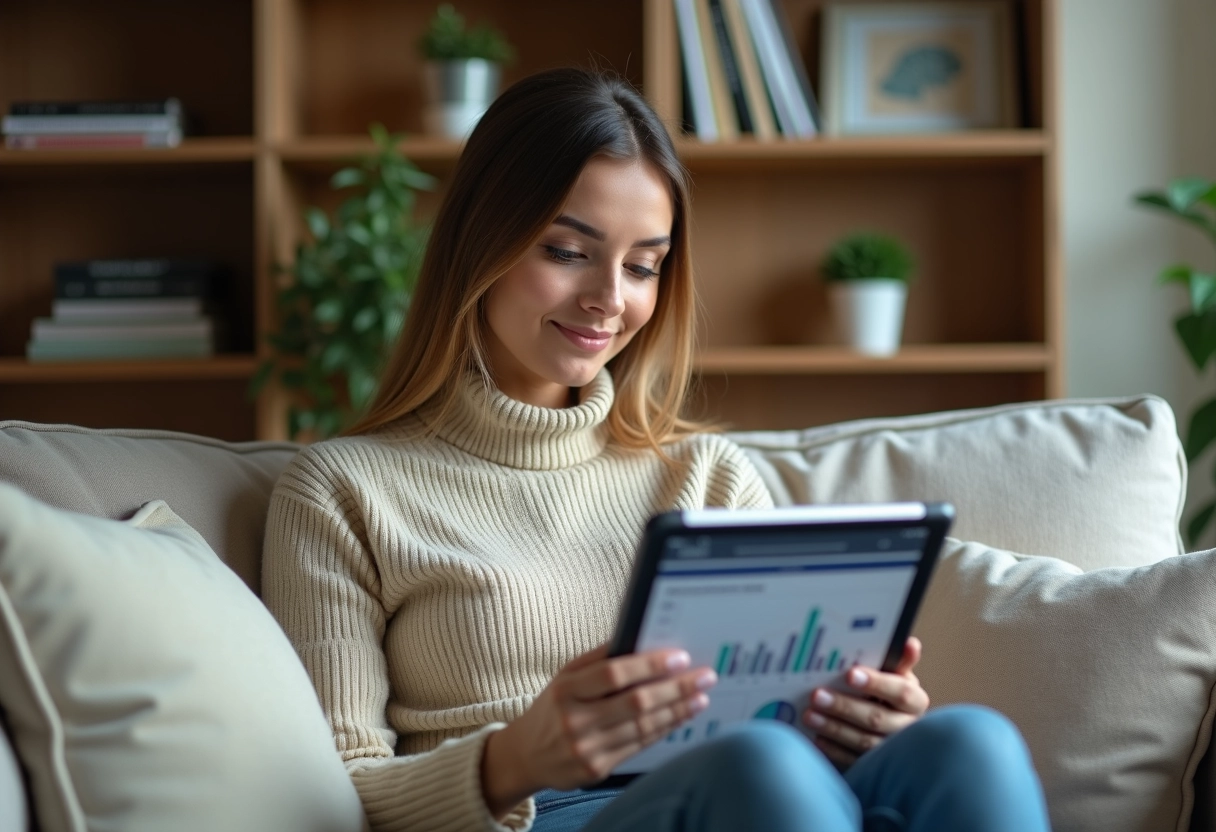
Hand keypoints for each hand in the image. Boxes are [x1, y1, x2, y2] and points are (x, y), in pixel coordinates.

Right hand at [480, 644, 716, 818]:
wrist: (526, 755)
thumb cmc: (552, 707)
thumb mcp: (565, 676)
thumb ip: (598, 659)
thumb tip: (638, 640)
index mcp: (566, 690)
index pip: (613, 674)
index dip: (649, 665)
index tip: (678, 657)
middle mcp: (574, 721)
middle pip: (635, 703)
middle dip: (675, 688)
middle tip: (704, 676)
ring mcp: (586, 749)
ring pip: (643, 727)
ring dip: (677, 710)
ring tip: (700, 697)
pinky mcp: (597, 770)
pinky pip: (639, 746)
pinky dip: (663, 729)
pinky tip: (680, 717)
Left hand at [802, 637, 928, 769]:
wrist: (892, 725)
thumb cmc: (889, 694)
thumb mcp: (896, 676)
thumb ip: (899, 662)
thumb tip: (909, 643)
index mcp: (915, 701)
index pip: (900, 692)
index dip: (876, 683)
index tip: (849, 674)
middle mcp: (907, 727)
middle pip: (877, 718)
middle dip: (845, 707)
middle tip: (816, 695)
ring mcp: (891, 750)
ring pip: (864, 742)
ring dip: (834, 728)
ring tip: (809, 715)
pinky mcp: (875, 766)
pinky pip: (854, 761)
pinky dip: (834, 750)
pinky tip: (816, 738)